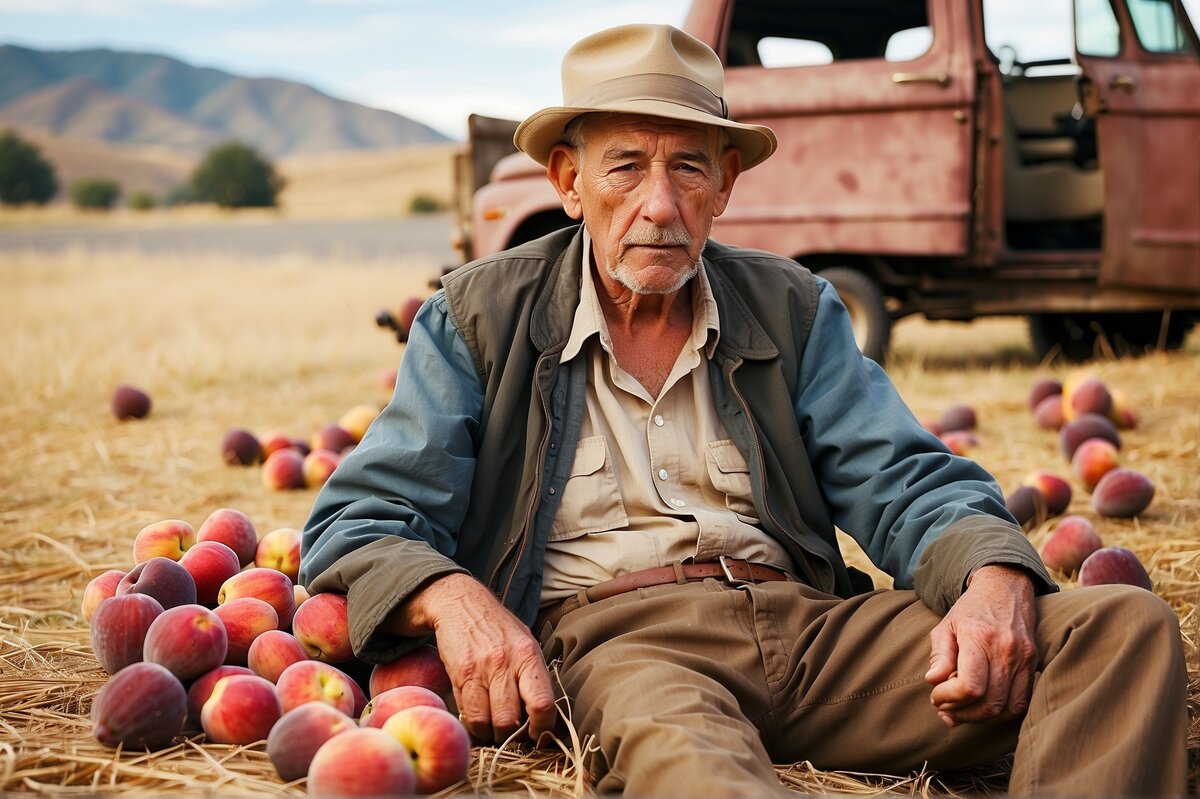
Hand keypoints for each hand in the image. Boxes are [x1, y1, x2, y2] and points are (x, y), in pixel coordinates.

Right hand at [394, 573, 556, 742]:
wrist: (462, 604)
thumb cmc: (498, 628)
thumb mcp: (525, 644)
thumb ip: (534, 676)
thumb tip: (542, 716)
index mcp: (529, 656)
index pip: (542, 703)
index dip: (542, 728)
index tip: (538, 736)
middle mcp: (505, 663)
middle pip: (509, 721)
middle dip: (511, 736)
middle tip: (512, 734)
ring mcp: (480, 669)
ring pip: (485, 723)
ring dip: (489, 733)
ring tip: (492, 727)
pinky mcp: (459, 674)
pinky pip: (466, 712)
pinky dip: (472, 722)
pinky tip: (477, 715)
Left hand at [924, 564, 1037, 727]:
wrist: (1005, 589)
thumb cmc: (970, 610)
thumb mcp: (945, 626)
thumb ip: (939, 655)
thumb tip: (933, 682)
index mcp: (979, 638)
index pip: (970, 686)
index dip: (949, 699)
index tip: (935, 696)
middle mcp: (1006, 650)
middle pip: (989, 703)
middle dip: (962, 713)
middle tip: (944, 708)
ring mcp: (1023, 658)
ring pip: (1007, 708)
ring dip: (980, 717)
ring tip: (960, 710)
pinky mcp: (1033, 664)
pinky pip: (1021, 702)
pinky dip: (1001, 712)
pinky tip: (982, 706)